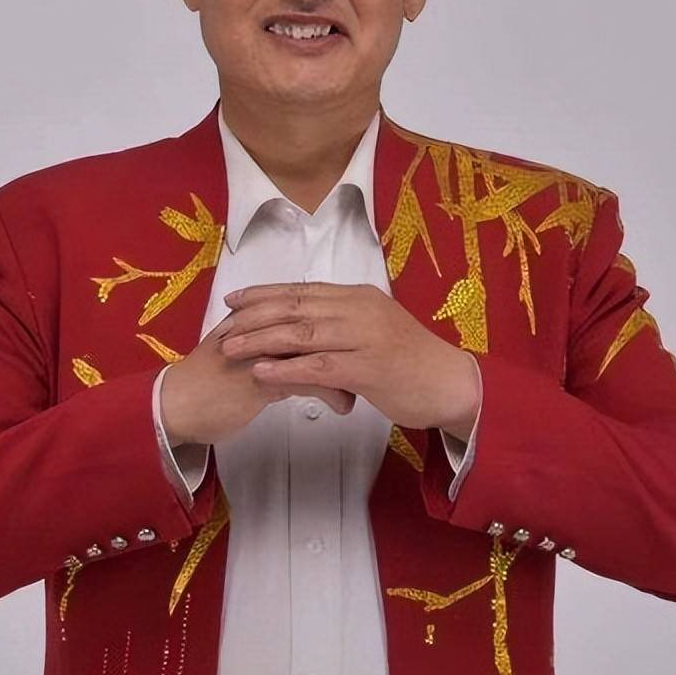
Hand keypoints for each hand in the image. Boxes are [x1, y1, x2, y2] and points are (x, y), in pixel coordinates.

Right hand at [159, 312, 354, 446]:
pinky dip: (330, 393)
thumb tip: (298, 354)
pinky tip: (344, 405)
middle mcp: (260, 327)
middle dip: (347, 345)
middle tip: (370, 364)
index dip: (335, 325)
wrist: (173, 407)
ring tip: (360, 390)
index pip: (305, 309)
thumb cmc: (206, 387)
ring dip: (343, 371)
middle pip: (317, 325)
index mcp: (255, 318)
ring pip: (316, 350)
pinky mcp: (259, 378)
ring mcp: (260, 350)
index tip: (358, 342)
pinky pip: (307, 379)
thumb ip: (268, 350)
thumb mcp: (241, 360)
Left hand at [216, 282, 480, 438]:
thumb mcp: (377, 330)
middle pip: (296, 306)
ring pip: (302, 332)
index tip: (235, 298)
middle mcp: (361, 309)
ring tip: (231, 347)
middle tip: (223, 322)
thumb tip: (310, 326)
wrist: (452, 384)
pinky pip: (319, 365)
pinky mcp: (369, 367)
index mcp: (360, 296)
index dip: (265, 293)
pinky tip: (262, 372)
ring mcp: (365, 336)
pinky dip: (286, 367)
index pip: (303, 290)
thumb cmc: (413, 363)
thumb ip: (345, 324)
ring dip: (261, 340)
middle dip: (254, 314)